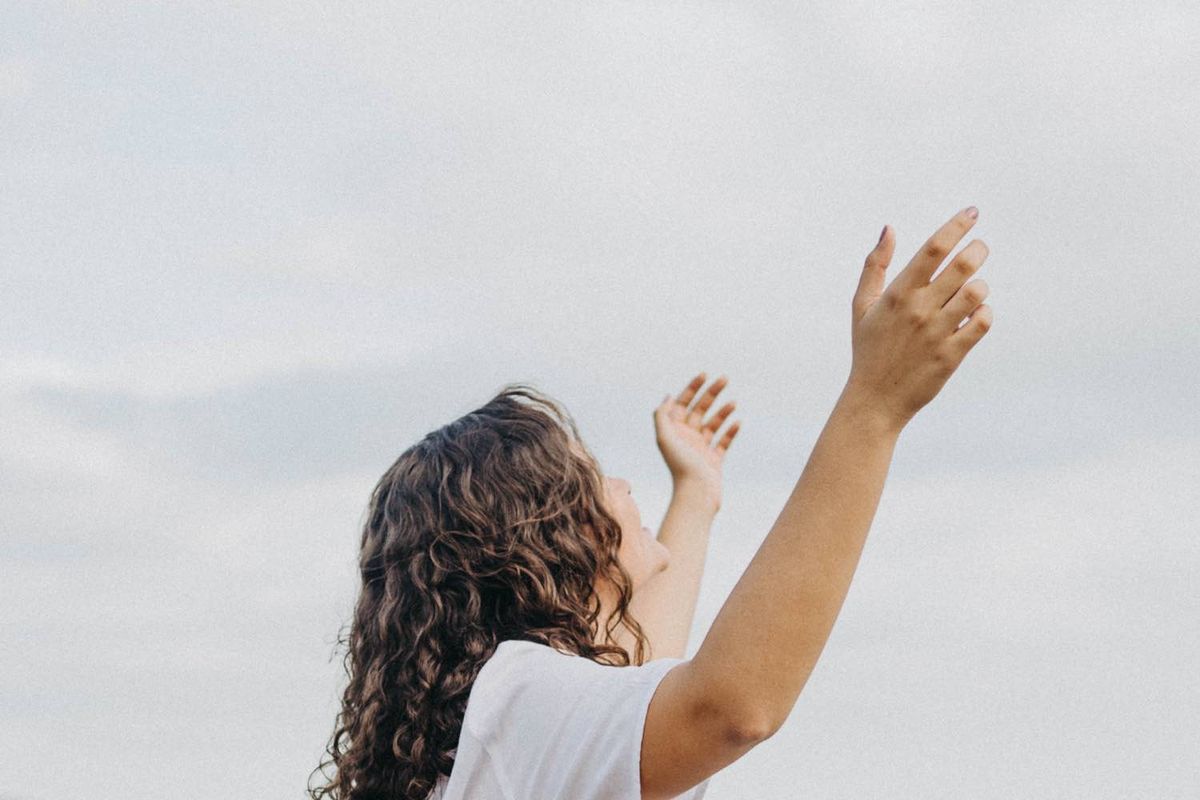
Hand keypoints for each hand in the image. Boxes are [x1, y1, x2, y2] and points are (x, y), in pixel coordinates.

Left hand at [653, 372, 740, 509]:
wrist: (696, 496)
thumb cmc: (680, 468)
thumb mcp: (665, 438)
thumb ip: (662, 416)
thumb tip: (668, 397)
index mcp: (674, 432)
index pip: (682, 403)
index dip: (692, 388)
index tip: (705, 375)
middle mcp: (686, 438)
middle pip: (699, 410)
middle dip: (711, 394)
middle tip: (725, 379)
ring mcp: (701, 449)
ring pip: (713, 424)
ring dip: (723, 411)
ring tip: (733, 402)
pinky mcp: (714, 461)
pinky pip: (724, 442)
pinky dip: (731, 431)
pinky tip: (738, 421)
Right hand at [846, 206, 994, 430]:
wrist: (875, 400)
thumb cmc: (868, 349)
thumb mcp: (861, 306)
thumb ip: (874, 266)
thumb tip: (889, 229)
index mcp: (897, 293)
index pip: (934, 249)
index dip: (957, 225)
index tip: (972, 213)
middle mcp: (918, 309)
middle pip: (963, 265)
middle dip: (978, 250)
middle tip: (979, 249)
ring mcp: (937, 332)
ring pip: (977, 292)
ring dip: (980, 285)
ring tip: (972, 289)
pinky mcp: (952, 354)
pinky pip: (983, 322)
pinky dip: (985, 314)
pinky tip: (974, 315)